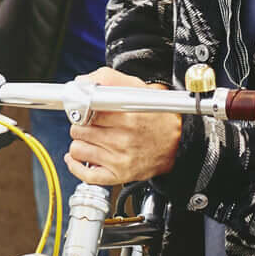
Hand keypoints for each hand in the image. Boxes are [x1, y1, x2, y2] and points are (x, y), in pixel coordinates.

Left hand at [65, 67, 181, 184]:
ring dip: (80, 143)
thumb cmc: (156, 117)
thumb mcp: (138, 89)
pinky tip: (79, 157)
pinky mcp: (118, 175)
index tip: (85, 109)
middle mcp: (124, 140)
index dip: (83, 109)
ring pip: (77, 149)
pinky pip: (85, 174)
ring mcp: (120, 160)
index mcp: (128, 117)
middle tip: (92, 124)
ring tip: (92, 139)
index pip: (87, 112)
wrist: (178, 143)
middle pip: (79, 130)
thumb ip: (110, 80)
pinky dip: (76, 165)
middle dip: (82, 125)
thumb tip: (82, 82)